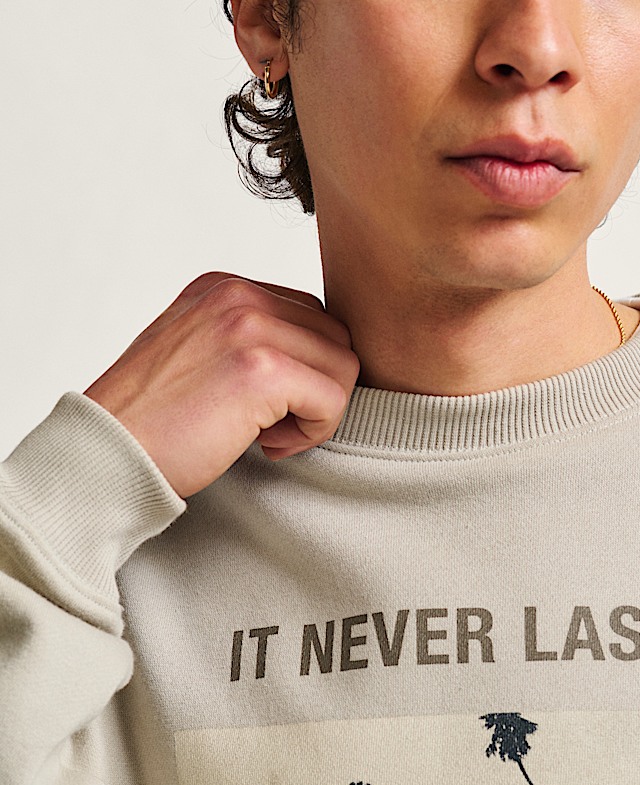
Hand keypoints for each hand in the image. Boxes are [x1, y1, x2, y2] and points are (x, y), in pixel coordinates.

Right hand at [83, 271, 360, 498]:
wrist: (108, 454)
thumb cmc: (152, 422)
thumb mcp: (199, 355)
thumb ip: (247, 341)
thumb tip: (317, 358)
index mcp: (223, 287)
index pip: (311, 316)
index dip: (303, 370)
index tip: (263, 408)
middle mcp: (237, 294)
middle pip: (335, 337)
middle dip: (317, 388)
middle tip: (271, 427)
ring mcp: (249, 327)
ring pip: (343, 367)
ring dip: (318, 412)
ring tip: (268, 436)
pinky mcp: (262, 370)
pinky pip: (333, 399)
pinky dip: (314, 432)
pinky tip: (269, 446)